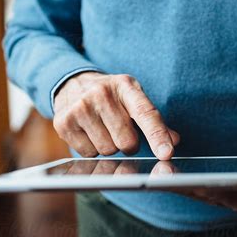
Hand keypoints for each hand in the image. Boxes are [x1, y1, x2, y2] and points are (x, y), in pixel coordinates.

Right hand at [53, 72, 179, 158]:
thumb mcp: (134, 99)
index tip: (167, 154)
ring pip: (107, 150)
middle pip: (127, 141)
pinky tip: (89, 132)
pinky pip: (88, 154)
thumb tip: (173, 141)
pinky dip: (92, 149)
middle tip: (121, 131)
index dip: (157, 135)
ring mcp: (80, 107)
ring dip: (109, 147)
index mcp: (126, 86)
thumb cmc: (112, 96)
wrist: (73, 83)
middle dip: (129, 144)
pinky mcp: (63, 123)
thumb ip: (154, 121)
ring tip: (103, 129)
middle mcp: (101, 94)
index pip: (146, 114)